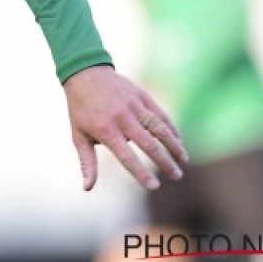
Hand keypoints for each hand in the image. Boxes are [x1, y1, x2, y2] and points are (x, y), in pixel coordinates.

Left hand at [63, 65, 187, 191]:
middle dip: (165, 162)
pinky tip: (179, 141)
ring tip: (183, 161)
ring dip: (174, 145)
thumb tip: (87, 188)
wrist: (85, 74)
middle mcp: (122, 118)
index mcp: (105, 130)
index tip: (155, 186)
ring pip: (159, 128)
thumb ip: (87, 162)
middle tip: (176, 176)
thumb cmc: (80, 109)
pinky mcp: (142, 96)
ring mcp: (133, 105)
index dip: (141, 172)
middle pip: (148, 144)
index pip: (127, 156)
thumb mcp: (78, 135)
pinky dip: (171, 128)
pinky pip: (160, 114)